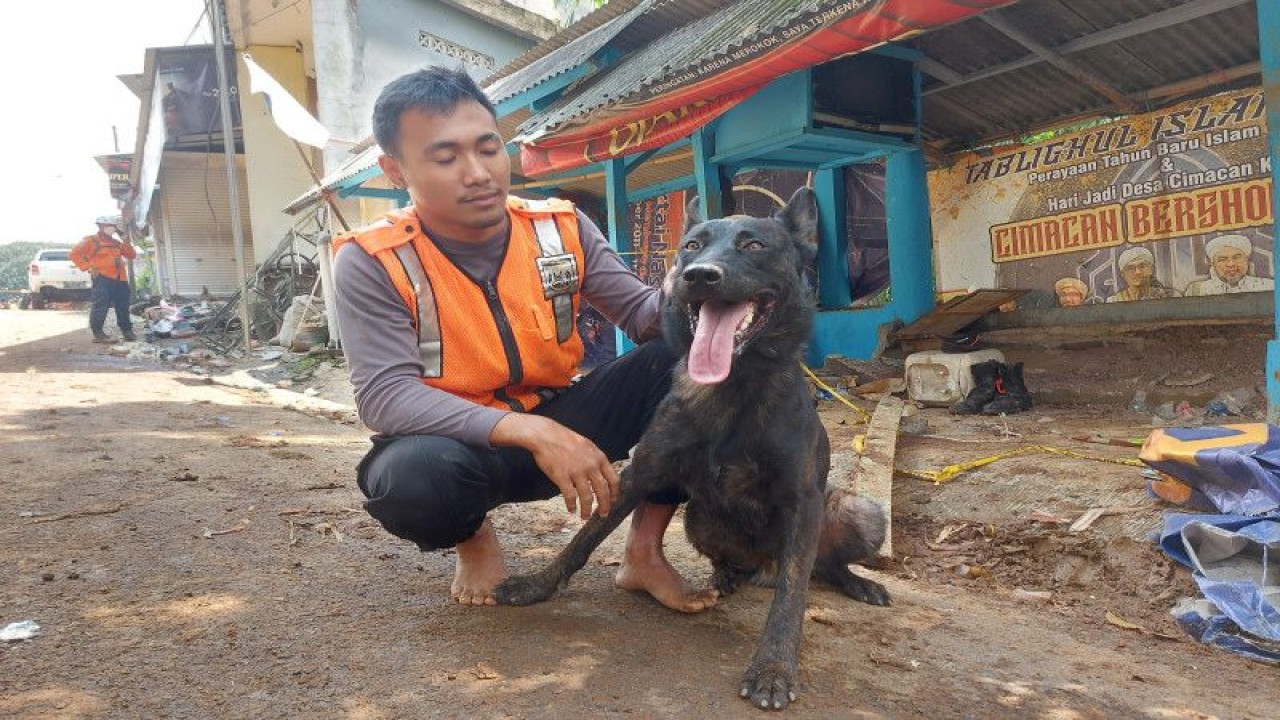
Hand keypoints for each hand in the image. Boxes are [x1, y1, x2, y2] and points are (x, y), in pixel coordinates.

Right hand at [490, 413, 618, 519]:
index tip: (613, 501)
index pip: (613, 479)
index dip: (614, 493)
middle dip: (604, 506)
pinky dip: (571, 505)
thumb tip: (601, 472)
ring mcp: (577, 472)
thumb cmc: (565, 439)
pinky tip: (571, 510)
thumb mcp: (587, 445)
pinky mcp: (562, 477)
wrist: (546, 435)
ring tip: (585, 516)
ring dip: (587, 510)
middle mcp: (591, 466)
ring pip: (587, 497)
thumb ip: (595, 459)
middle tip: (603, 514)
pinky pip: (570, 496)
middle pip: (603, 491)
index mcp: (598, 458)